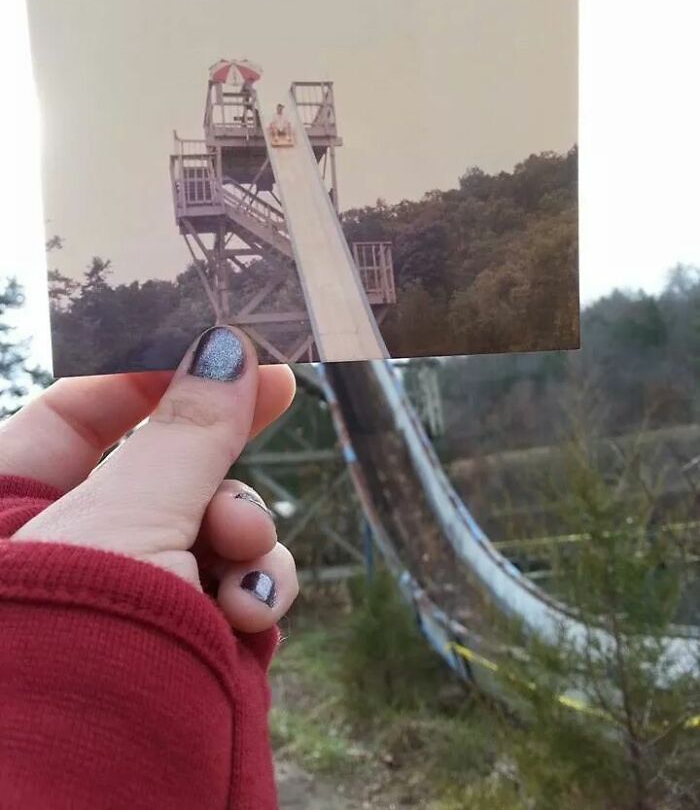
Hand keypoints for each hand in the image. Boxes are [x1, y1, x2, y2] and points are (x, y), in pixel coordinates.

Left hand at [0, 326, 298, 632]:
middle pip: (161, 467)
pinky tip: (248, 613)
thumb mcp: (134, 516)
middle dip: (219, 454)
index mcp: (14, 512)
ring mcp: (134, 599)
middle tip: (279, 389)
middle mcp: (72, 552)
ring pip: (211, 525)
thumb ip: (186, 430)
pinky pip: (236, 586)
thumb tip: (225, 348)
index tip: (210, 348)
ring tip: (244, 555)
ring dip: (244, 533)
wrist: (104, 797)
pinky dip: (253, 592)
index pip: (70, 415)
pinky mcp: (188, 642)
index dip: (140, 377)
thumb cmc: (81, 635)